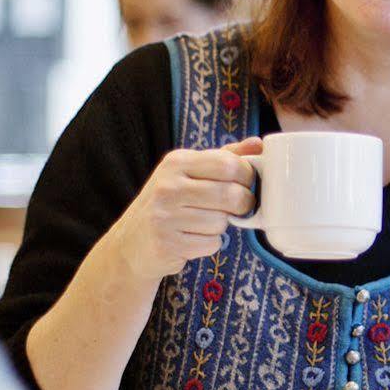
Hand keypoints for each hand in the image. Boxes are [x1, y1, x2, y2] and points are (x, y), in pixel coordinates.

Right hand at [106, 138, 259, 281]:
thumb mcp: (190, 172)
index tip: (245, 184)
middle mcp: (168, 186)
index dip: (247, 177)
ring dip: (221, 227)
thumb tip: (257, 144)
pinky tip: (192, 238)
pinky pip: (211, 244)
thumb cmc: (168, 203)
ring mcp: (165, 215)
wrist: (131, 242)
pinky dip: (209, 245)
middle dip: (243, 205)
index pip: (229, 164)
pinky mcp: (167, 243)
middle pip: (231, 195)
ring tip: (202, 223)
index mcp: (176, 162)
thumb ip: (225, 157)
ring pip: (222, 223)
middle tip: (237, 208)